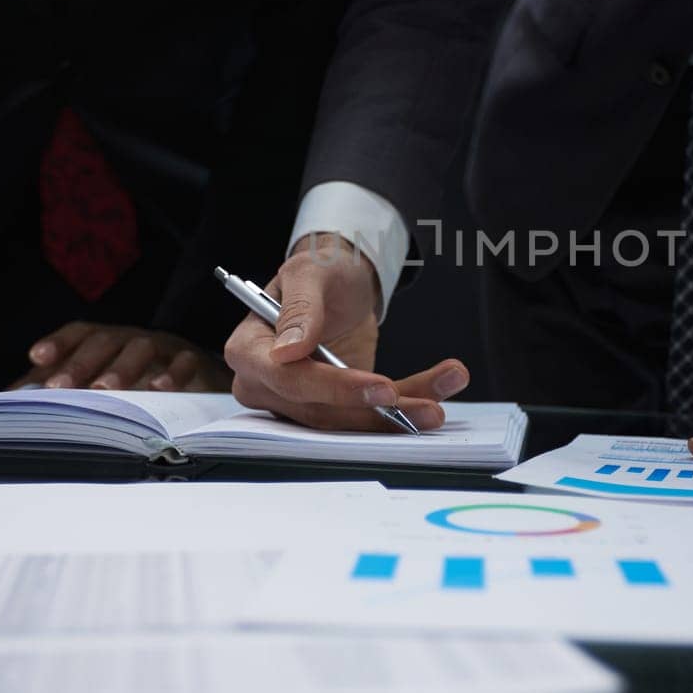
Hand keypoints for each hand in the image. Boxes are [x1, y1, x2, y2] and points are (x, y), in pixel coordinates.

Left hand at [17, 322, 230, 391]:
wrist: (207, 387)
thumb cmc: (148, 386)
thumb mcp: (103, 388)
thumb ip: (60, 391)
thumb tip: (10, 401)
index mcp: (112, 343)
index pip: (82, 333)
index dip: (59, 343)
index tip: (36, 359)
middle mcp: (135, 340)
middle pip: (106, 340)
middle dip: (82, 362)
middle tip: (60, 387)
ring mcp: (167, 350)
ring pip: (142, 348)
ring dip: (121, 368)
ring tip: (105, 390)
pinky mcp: (196, 364)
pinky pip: (186, 363)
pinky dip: (173, 374)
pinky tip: (160, 388)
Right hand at [223, 235, 468, 431]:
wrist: (342, 283)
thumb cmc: (318, 271)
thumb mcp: (310, 272)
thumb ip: (299, 308)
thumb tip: (286, 351)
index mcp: (249, 350)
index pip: (287, 379)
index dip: (333, 388)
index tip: (381, 386)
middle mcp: (268, 384)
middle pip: (321, 412)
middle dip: (378, 411)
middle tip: (429, 406)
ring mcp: (299, 401)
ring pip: (350, 421)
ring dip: (402, 415)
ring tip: (442, 399)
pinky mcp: (332, 407)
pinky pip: (369, 414)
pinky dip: (408, 404)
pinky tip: (441, 391)